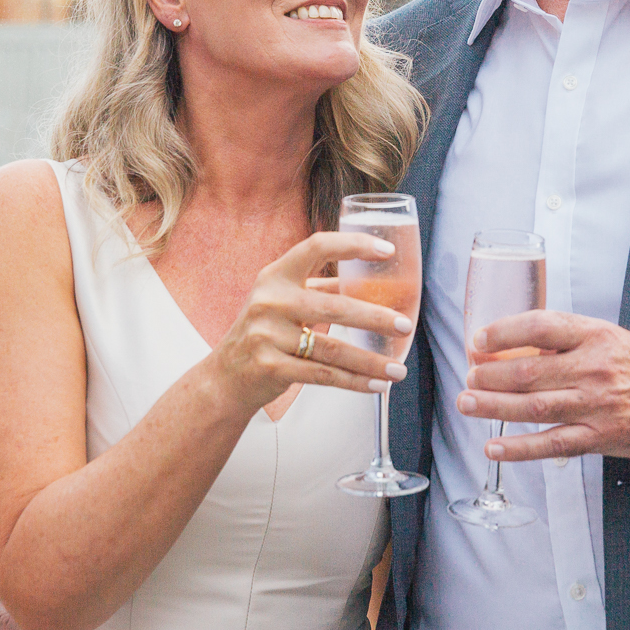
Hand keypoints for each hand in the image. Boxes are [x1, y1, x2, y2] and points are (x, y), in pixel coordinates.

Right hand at [204, 231, 415, 414]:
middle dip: (376, 318)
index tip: (387, 251)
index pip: (317, 246)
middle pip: (335, 306)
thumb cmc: (261, 332)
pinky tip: (375, 385)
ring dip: (371, 361)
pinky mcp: (272, 367)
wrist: (225, 376)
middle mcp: (271, 301)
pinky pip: (324, 375)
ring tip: (397, 370)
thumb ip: (316, 287)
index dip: (354, 245)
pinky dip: (354, 382)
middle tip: (405, 325)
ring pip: (333, 348)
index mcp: (276, 275)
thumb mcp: (279, 300)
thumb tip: (365, 277)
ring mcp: (268, 335)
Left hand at [456, 311, 629, 460]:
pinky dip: (519, 446)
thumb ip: (569, 341)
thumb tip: (517, 346)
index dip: (504, 331)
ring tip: (467, 403)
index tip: (479, 339)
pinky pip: (552, 443)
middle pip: (529, 371)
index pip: (541, 327)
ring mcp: (596, 404)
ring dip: (494, 405)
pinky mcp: (600, 436)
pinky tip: (494, 445)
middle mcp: (594, 368)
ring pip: (534, 406)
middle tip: (468, 375)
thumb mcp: (611, 338)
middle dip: (490, 374)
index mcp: (595, 335)